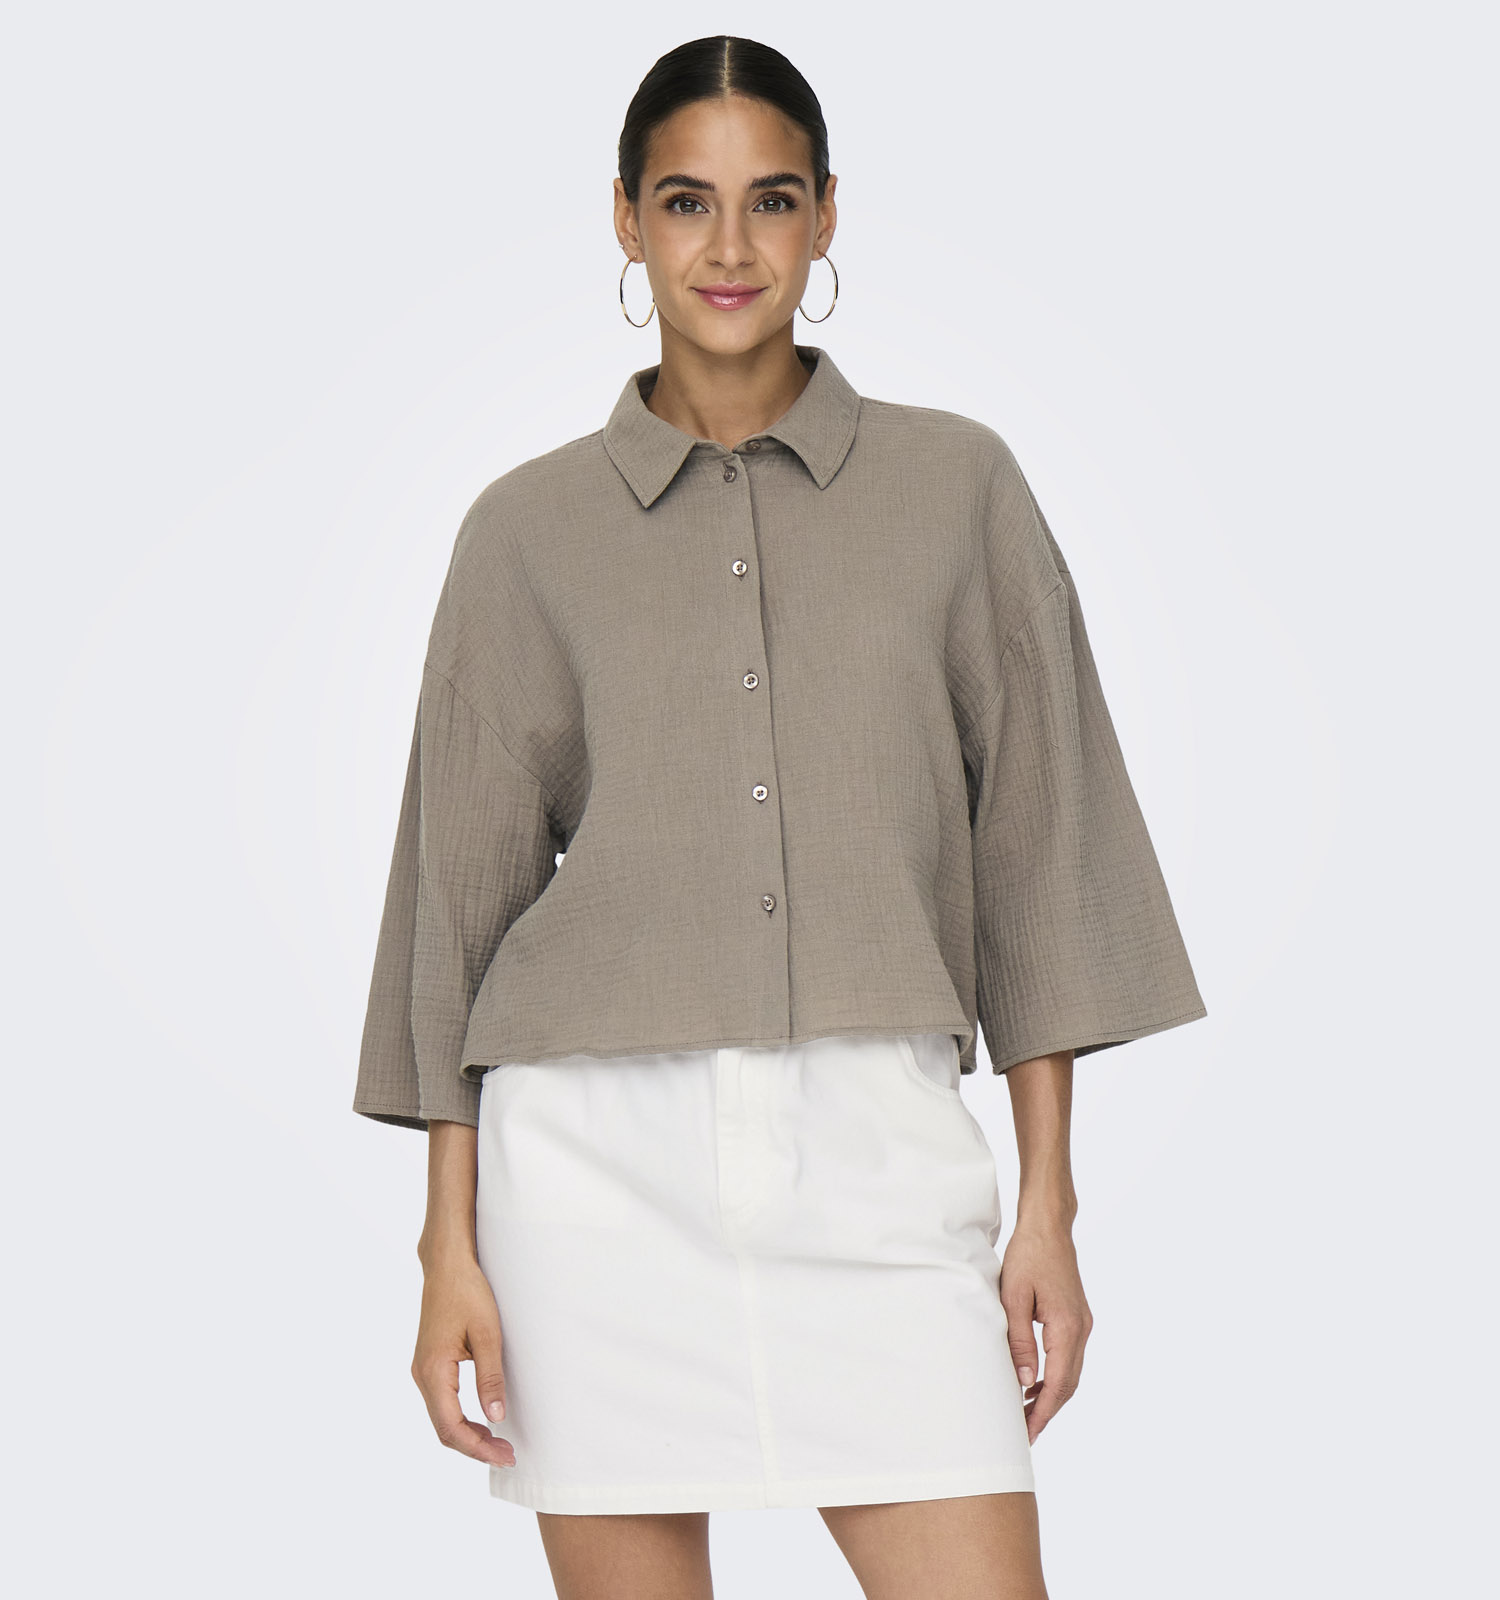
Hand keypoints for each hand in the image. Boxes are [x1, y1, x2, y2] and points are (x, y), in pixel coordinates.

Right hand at [410, 1249, 515, 1469]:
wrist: (447, 1264)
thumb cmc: (468, 1291)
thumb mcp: (487, 1334)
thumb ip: (490, 1377)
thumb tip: (496, 1418)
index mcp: (433, 1370)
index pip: (450, 1427)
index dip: (477, 1448)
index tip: (504, 1455)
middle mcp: (422, 1374)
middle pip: (444, 1429)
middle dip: (475, 1447)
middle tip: (507, 1456)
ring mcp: (423, 1370)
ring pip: (442, 1418)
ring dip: (468, 1435)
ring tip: (499, 1444)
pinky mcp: (430, 1364)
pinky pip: (442, 1403)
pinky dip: (461, 1419)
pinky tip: (483, 1422)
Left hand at [999, 1221, 1092, 1442]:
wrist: (1048, 1227)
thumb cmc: (1028, 1256)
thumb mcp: (1013, 1298)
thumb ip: (1018, 1341)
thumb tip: (1023, 1382)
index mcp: (1068, 1327)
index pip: (1059, 1384)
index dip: (1043, 1413)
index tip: (1027, 1434)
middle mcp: (1081, 1329)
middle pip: (1069, 1384)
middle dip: (1047, 1411)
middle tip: (1024, 1432)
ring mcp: (1082, 1324)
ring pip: (1070, 1372)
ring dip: (1051, 1395)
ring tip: (1025, 1413)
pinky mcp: (1076, 1318)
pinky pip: (1069, 1357)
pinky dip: (1054, 1375)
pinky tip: (1034, 1382)